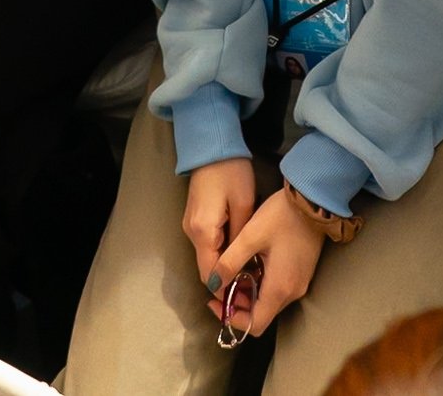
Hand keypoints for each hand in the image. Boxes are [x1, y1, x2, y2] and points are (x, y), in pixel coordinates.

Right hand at [181, 156, 256, 288]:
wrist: (212, 147)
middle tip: (253, 283)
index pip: (209, 274)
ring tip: (250, 268)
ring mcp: (190, 226)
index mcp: (203, 232)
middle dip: (226, 279)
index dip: (225, 288)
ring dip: (224, 265)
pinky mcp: (194, 219)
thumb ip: (241, 238)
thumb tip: (244, 264)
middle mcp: (191, 233)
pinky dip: (220, 252)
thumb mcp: (243, 205)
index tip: (246, 295)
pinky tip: (238, 249)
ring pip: (206, 256)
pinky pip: (206, 244)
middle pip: (206, 267)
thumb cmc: (231, 173)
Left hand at [210, 189, 328, 336]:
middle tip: (221, 282)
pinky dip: (261, 285)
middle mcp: (292, 292)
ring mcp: (300, 283)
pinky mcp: (302, 273)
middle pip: (261, 315)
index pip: (255, 325)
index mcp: (279, 288)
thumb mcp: (250, 236)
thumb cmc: (282, 216)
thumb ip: (230, 262)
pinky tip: (252, 264)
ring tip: (234, 270)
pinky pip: (278, 289)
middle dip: (238, 304)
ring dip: (249, 293)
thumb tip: (213, 283)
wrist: (314, 200)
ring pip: (269, 302)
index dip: (232, 318)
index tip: (215, 301)